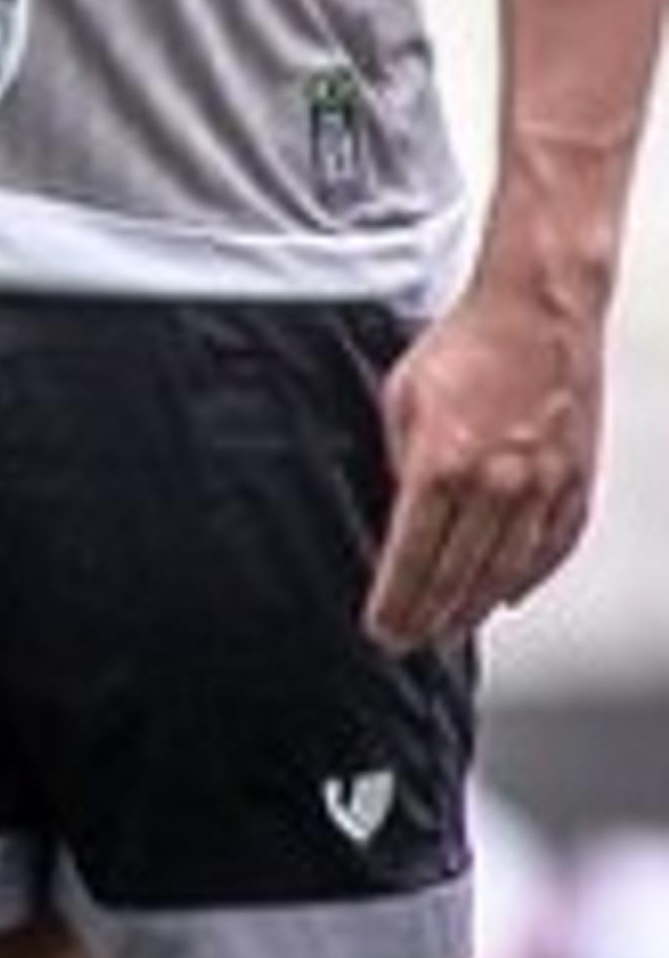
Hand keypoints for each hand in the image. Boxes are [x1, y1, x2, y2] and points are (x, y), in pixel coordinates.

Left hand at [362, 280, 600, 648]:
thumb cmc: (466, 345)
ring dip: (473, 608)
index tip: (380, 628)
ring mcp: (543, 489)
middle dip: (427, 615)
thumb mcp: (402, 397)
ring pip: (506, 572)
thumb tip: (400, 506)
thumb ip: (399, 458)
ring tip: (448, 629)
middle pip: (458, 574)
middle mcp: (497, 486)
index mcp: (443, 463)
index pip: (412, 554)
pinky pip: (550, 549)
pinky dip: (527, 578)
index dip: (395, 600)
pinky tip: (508, 596)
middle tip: (407, 642)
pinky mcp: (576, 484)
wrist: (538, 315)